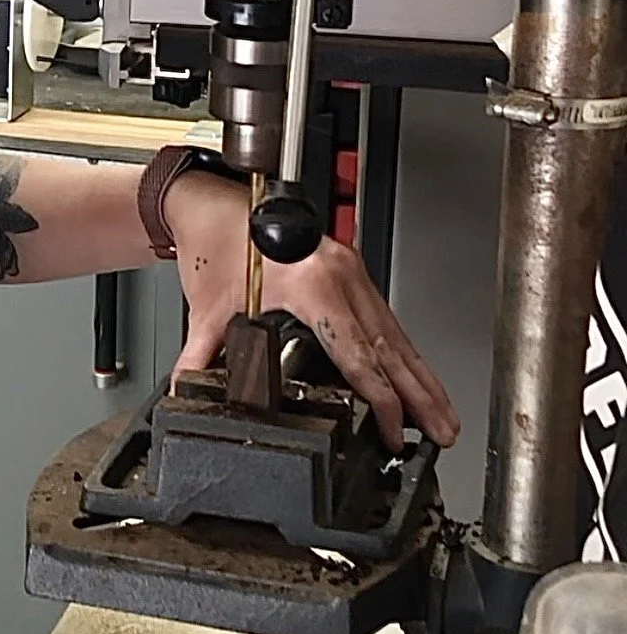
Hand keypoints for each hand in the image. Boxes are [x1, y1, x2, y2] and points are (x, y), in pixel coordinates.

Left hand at [164, 173, 459, 452]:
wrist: (209, 200)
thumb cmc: (214, 237)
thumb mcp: (207, 308)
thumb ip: (201, 358)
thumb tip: (190, 394)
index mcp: (310, 281)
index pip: (357, 352)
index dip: (380, 398)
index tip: (393, 430)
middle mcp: (339, 273)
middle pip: (391, 346)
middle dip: (421, 395)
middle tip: (442, 433)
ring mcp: (349, 269)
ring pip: (395, 333)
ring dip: (421, 378)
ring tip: (441, 417)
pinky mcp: (349, 270)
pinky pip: (385, 318)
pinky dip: (404, 353)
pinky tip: (416, 377)